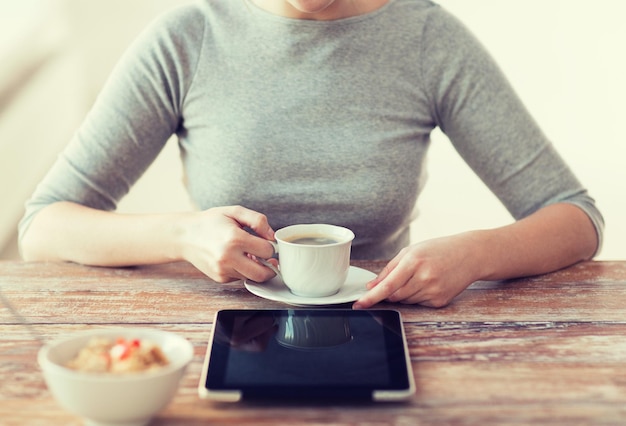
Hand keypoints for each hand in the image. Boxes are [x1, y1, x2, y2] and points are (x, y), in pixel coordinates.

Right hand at [178, 205, 276, 282]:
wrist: (185, 235)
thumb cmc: (211, 222)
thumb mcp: (235, 212)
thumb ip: (258, 220)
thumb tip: (272, 236)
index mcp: (234, 238)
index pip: (267, 251)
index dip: (270, 246)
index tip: (266, 242)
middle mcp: (228, 257)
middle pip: (263, 273)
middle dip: (270, 266)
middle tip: (269, 258)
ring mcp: (223, 270)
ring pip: (252, 278)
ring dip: (256, 269)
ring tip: (250, 255)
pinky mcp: (220, 277)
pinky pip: (241, 278)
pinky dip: (244, 270)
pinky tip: (237, 259)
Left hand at [353, 233, 481, 308]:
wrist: (470, 254)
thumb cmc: (438, 250)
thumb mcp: (411, 251)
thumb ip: (389, 270)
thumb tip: (371, 286)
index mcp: (414, 261)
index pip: (387, 285)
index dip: (371, 297)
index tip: (358, 304)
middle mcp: (424, 277)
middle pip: (394, 296)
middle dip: (390, 291)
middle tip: (402, 277)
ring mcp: (434, 291)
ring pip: (405, 301)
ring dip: (404, 293)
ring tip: (420, 276)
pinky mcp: (440, 301)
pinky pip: (418, 304)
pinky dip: (417, 296)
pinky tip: (429, 283)